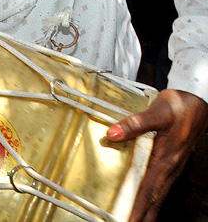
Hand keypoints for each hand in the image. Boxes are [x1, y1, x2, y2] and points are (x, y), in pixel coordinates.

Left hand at [107, 89, 207, 221]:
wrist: (197, 102)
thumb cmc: (178, 107)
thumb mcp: (156, 112)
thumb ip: (134, 123)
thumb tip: (113, 134)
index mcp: (166, 159)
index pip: (149, 189)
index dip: (139, 207)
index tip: (129, 220)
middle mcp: (170, 167)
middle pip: (155, 198)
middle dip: (143, 216)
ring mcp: (172, 166)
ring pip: (159, 194)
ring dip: (148, 210)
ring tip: (136, 221)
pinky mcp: (171, 162)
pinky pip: (160, 185)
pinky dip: (152, 198)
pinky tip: (147, 202)